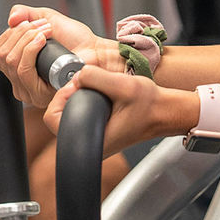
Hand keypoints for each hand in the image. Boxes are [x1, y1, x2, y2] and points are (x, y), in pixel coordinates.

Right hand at [0, 6, 124, 107]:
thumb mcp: (46, 19)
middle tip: (42, 27)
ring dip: (27, 39)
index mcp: (18, 67)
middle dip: (20, 34)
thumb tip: (11, 19)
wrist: (95, 51)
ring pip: (11, 61)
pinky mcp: (39, 93)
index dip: (10, 34)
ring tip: (46, 32)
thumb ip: (25, 14)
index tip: (30, 24)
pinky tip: (44, 41)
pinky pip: (23, 70)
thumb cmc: (75, 39)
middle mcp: (20, 82)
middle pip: (2, 56)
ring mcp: (29, 90)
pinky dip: (31, 48)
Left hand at [44, 63, 170, 153]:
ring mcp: (96, 139)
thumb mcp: (124, 86)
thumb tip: (77, 74)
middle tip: (88, 85)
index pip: (53, 120)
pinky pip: (82, 115)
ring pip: (71, 114)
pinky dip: (87, 101)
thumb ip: (97, 77)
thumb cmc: (151, 105)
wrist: (166, 112)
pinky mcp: (100, 132)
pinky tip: (101, 94)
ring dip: (80, 97)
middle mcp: (92, 145)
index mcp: (94, 140)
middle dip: (71, 95)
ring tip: (98, 90)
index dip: (61, 98)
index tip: (78, 86)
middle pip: (60, 116)